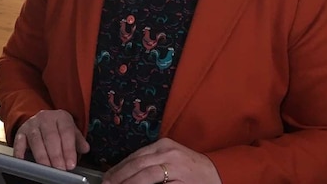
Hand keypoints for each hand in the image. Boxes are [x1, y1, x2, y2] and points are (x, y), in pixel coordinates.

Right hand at [12, 109, 89, 170]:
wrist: (41, 119)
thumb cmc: (58, 128)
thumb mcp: (71, 130)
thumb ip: (78, 140)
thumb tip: (85, 149)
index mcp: (60, 116)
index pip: (66, 132)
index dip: (68, 149)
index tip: (71, 164)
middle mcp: (45, 118)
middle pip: (51, 137)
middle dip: (56, 155)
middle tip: (60, 169)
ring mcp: (32, 125)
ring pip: (36, 140)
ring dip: (42, 156)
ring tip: (48, 168)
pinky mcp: (20, 132)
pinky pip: (19, 142)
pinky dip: (20, 152)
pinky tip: (24, 161)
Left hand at [102, 138, 220, 183]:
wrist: (218, 174)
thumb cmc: (192, 169)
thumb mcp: (171, 158)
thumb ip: (152, 162)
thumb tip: (127, 173)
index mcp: (164, 145)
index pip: (135, 156)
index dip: (119, 167)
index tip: (108, 176)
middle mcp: (168, 153)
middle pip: (137, 164)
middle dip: (119, 176)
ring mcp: (175, 167)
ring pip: (145, 175)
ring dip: (128, 183)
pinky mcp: (180, 181)